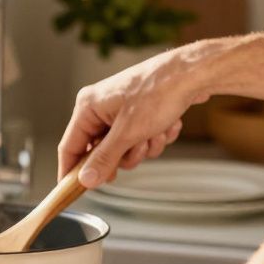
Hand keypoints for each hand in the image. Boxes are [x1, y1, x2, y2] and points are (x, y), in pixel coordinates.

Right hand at [59, 47, 207, 188]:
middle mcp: (101, 107)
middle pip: (100, 151)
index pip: (70, 146)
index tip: (73, 190)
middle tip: (138, 147)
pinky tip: (166, 125)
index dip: (70, 171)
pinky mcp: (138, 111)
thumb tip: (85, 180)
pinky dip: (154, 137)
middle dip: (124, 154)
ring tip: (156, 131)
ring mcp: (120, 109)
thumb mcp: (128, 133)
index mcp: (88, 106)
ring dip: (144, 146)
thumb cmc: (159, 92)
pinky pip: (139, 138)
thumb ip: (104, 159)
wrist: (194, 74)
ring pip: (123, 148)